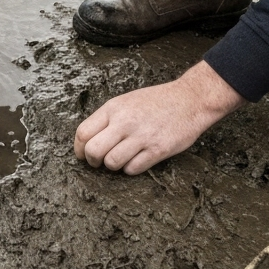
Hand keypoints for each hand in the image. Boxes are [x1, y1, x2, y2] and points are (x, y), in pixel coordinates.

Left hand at [74, 61, 246, 174]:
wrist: (190, 99)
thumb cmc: (157, 101)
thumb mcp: (126, 101)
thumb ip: (107, 118)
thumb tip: (88, 140)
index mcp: (113, 108)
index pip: (83, 133)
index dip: (79, 149)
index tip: (82, 155)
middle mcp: (124, 122)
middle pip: (93, 151)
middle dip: (93, 161)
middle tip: (99, 162)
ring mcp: (141, 136)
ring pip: (112, 163)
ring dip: (113, 166)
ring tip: (121, 160)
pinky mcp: (157, 149)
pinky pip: (133, 169)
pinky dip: (131, 168)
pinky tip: (137, 160)